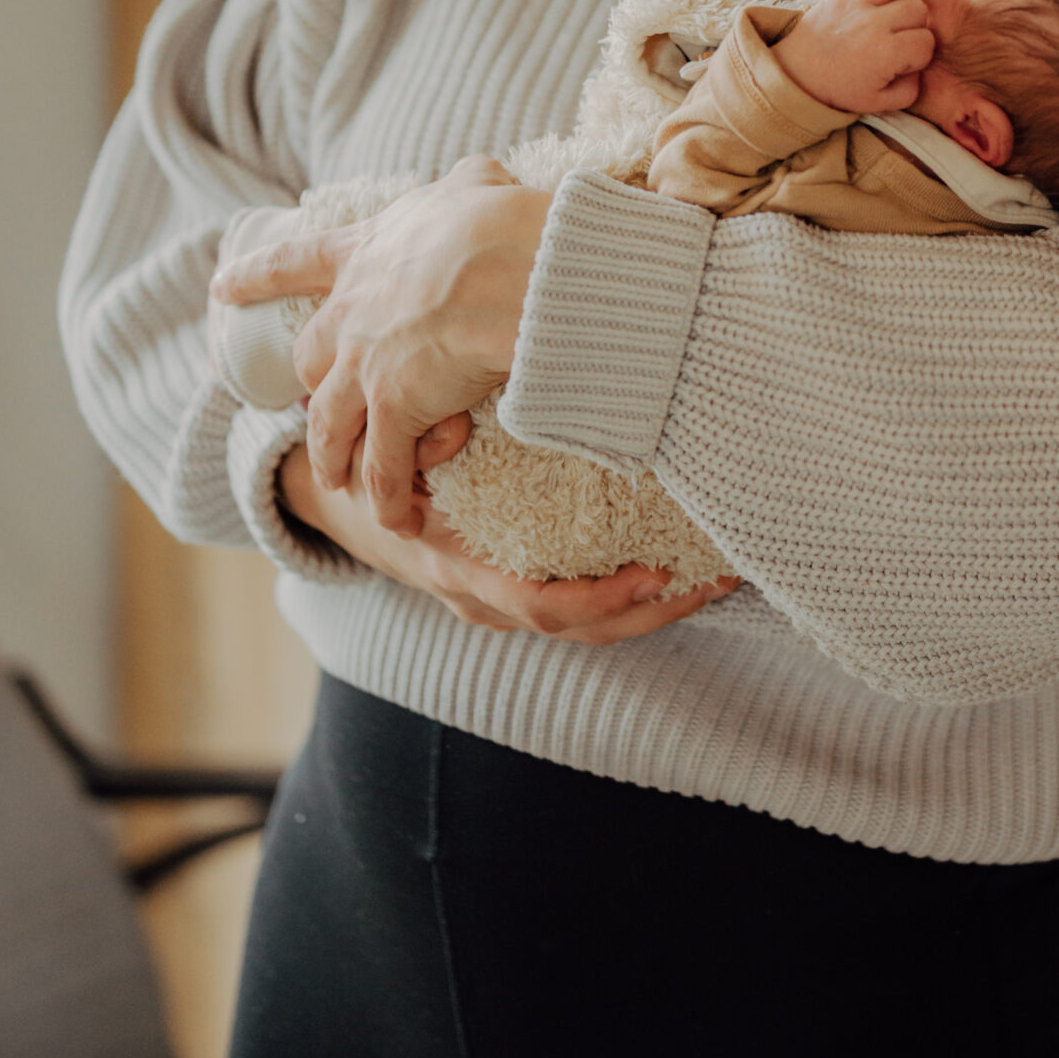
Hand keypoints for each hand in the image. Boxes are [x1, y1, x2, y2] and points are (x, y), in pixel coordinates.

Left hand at [211, 157, 549, 539]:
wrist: (508, 267)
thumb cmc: (496, 222)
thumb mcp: (474, 186)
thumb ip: (467, 185)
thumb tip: (482, 175)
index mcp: (364, 254)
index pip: (295, 262)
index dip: (257, 277)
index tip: (222, 286)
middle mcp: (351, 313)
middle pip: (312, 359)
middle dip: (313, 384)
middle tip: (314, 402)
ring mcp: (366, 366)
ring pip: (331, 423)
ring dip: (335, 455)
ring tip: (339, 480)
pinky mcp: (393, 410)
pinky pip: (382, 467)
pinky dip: (385, 496)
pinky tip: (393, 520)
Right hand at [278, 442, 740, 642]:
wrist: (341, 502)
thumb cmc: (375, 472)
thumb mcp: (388, 458)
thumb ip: (419, 444)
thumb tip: (452, 427)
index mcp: (458, 570)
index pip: (543, 606)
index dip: (603, 598)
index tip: (656, 571)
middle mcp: (485, 599)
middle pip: (585, 630)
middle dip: (655, 610)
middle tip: (717, 577)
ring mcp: (502, 602)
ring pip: (591, 627)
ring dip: (655, 607)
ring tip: (714, 575)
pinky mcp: (518, 590)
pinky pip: (583, 608)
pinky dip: (630, 596)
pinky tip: (676, 565)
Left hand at [776, 0, 935, 113]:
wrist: (796, 72)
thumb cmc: (838, 89)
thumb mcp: (878, 103)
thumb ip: (909, 91)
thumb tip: (919, 70)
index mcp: (886, 53)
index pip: (926, 42)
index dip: (922, 53)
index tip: (907, 61)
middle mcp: (875, 24)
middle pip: (919, 9)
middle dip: (917, 25)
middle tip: (903, 37)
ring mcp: (857, 4)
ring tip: (895, 13)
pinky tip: (874, 7)